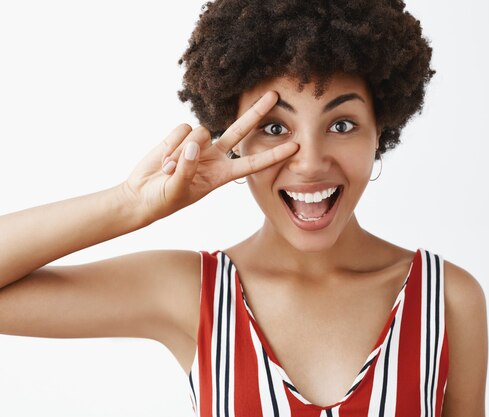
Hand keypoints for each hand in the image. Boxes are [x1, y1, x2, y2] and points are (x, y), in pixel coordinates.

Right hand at [121, 91, 298, 222]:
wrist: (141, 194)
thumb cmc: (163, 200)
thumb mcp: (178, 190)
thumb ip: (187, 169)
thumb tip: (193, 147)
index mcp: (222, 175)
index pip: (253, 162)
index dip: (274, 154)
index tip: (295, 146)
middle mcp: (215, 156)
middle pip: (240, 130)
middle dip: (256, 112)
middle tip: (274, 95)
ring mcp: (198, 145)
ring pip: (201, 132)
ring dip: (182, 151)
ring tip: (169, 170)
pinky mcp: (181, 136)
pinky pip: (182, 129)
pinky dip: (172, 144)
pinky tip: (164, 160)